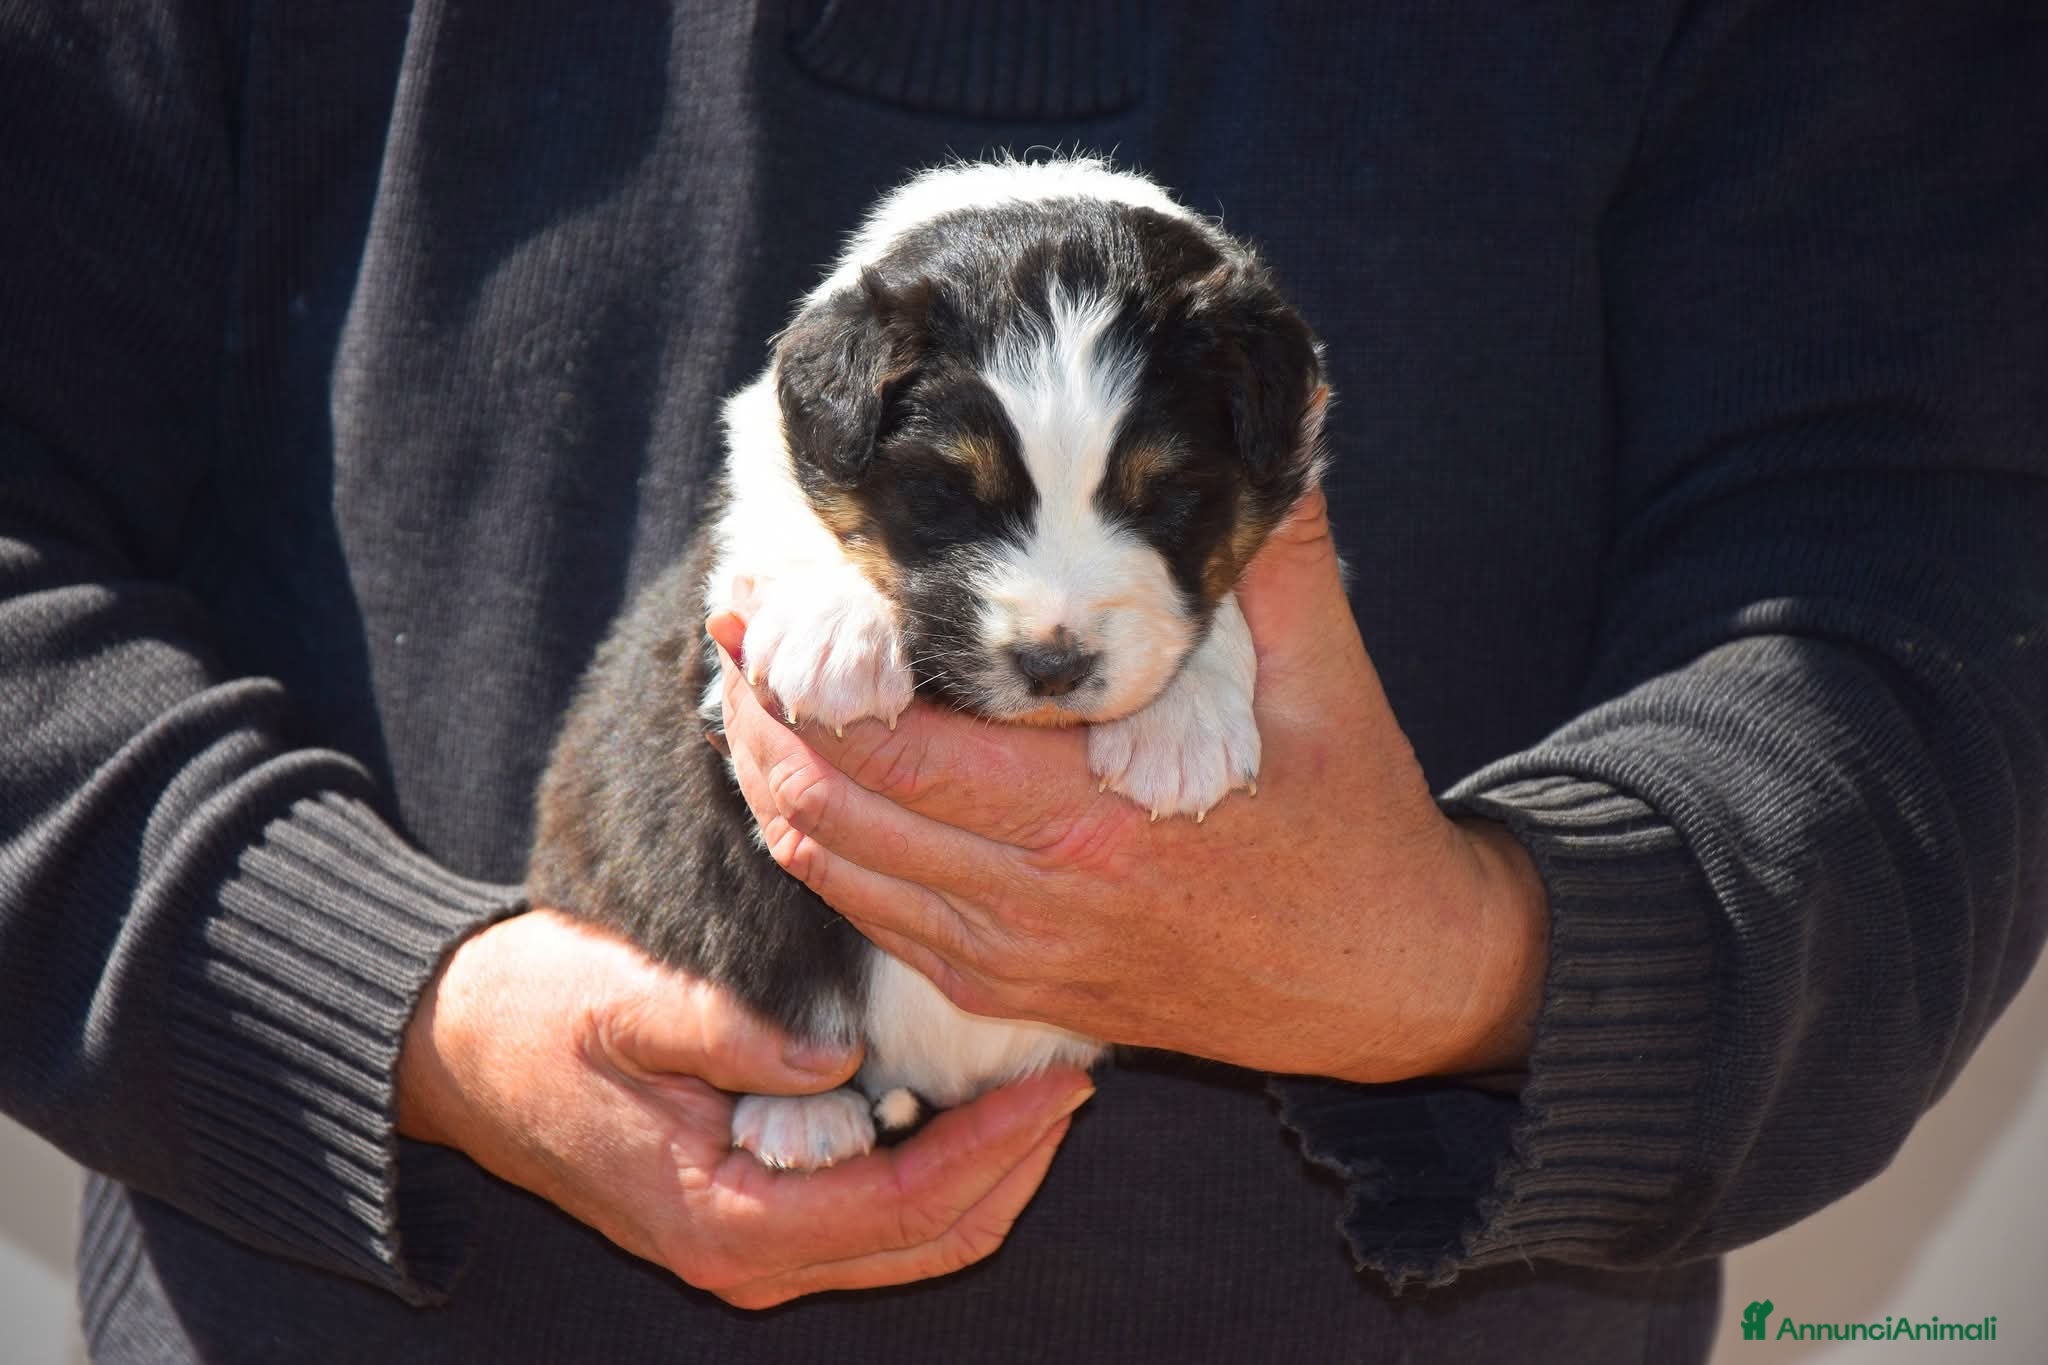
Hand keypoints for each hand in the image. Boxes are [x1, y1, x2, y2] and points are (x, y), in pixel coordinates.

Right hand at [397, 909, 1092, 1307]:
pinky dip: (940, 1170)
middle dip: (1015, 1167)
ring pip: (912, 1241)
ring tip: (1040, 1090)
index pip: (903, 1208)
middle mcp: (748, 1255)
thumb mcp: (629, 1005)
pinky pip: (877, 1217)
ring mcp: (752, 1246)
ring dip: (987, 1173)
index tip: (1058, 1085)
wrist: (456, 1054)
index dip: (995, 1150)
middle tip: (1074, 1081)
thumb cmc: (537, 1019)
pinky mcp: (756, 1216)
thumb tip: (842, 1059)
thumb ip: (735, 1033)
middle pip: (928, 1242)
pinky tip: (969, 1102)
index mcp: (724, 1216)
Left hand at [712, 492, 1548, 1083]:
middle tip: (737, 626)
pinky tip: (809, 785)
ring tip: (750, 693)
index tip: (770, 590)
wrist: (1387, 983)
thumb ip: (1276, 555)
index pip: (897, 741)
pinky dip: (822, 850)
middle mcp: (1035, 899)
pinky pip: (875, 924)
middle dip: (767, 712)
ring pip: (835, 869)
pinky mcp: (1012, 992)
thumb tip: (1283, 421)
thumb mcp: (1327, 680)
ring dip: (775, 780)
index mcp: (1095, 817)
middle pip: (834, 804)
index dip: (811, 666)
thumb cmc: (1355, 825)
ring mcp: (1015, 956)